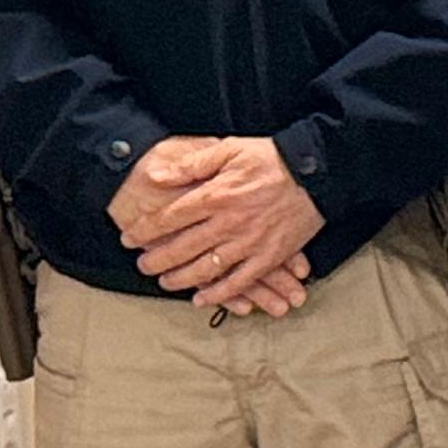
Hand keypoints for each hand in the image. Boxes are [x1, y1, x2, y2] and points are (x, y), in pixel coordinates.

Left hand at [113, 134, 324, 311]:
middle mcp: (228, 223)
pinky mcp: (270, 256)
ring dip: (181, 279)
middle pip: (181, 248)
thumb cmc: (272, 159)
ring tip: (165, 282)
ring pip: (206, 269)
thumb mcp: (229, 149)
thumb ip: (190, 164)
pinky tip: (202, 299)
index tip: (129, 238)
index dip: (144, 230)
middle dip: (156, 260)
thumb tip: (156, 176)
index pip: (168, 218)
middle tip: (142, 265)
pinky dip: (219, 294)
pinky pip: (240, 281)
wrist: (318, 172)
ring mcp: (249, 243)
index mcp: (215, 196)